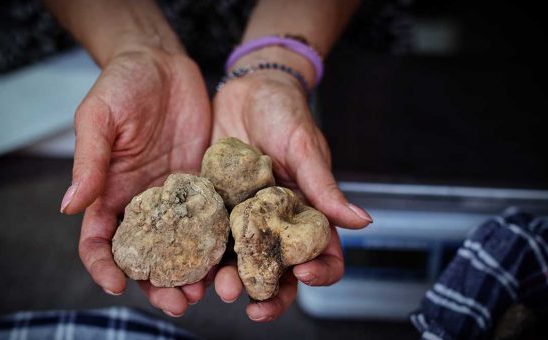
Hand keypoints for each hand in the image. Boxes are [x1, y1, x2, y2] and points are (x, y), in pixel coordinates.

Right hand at [59, 47, 210, 316]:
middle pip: (145, 256)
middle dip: (157, 283)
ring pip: (181, 247)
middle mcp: (141, 202)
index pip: (98, 240)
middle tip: (177, 303)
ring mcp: (175, 197)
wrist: (162, 63)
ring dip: (190, 273)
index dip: (103, 267)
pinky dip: (216, 243)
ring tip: (206, 291)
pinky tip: (230, 258)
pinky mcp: (203, 185)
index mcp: (108, 192)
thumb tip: (69, 207)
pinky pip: (210, 219)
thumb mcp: (98, 117)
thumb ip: (89, 162)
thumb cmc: (121, 85)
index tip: (116, 285)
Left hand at [211, 69, 371, 320]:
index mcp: (307, 214)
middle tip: (241, 295)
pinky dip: (197, 255)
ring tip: (208, 286)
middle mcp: (276, 224)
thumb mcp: (304, 148)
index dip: (318, 274)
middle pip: (277, 272)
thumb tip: (364, 222)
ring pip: (238, 263)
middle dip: (262, 290)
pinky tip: (183, 265)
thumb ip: (326, 188)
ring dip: (224, 280)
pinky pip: (207, 237)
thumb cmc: (285, 112)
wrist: (246, 89)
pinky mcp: (214, 208)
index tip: (302, 274)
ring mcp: (243, 219)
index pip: (322, 256)